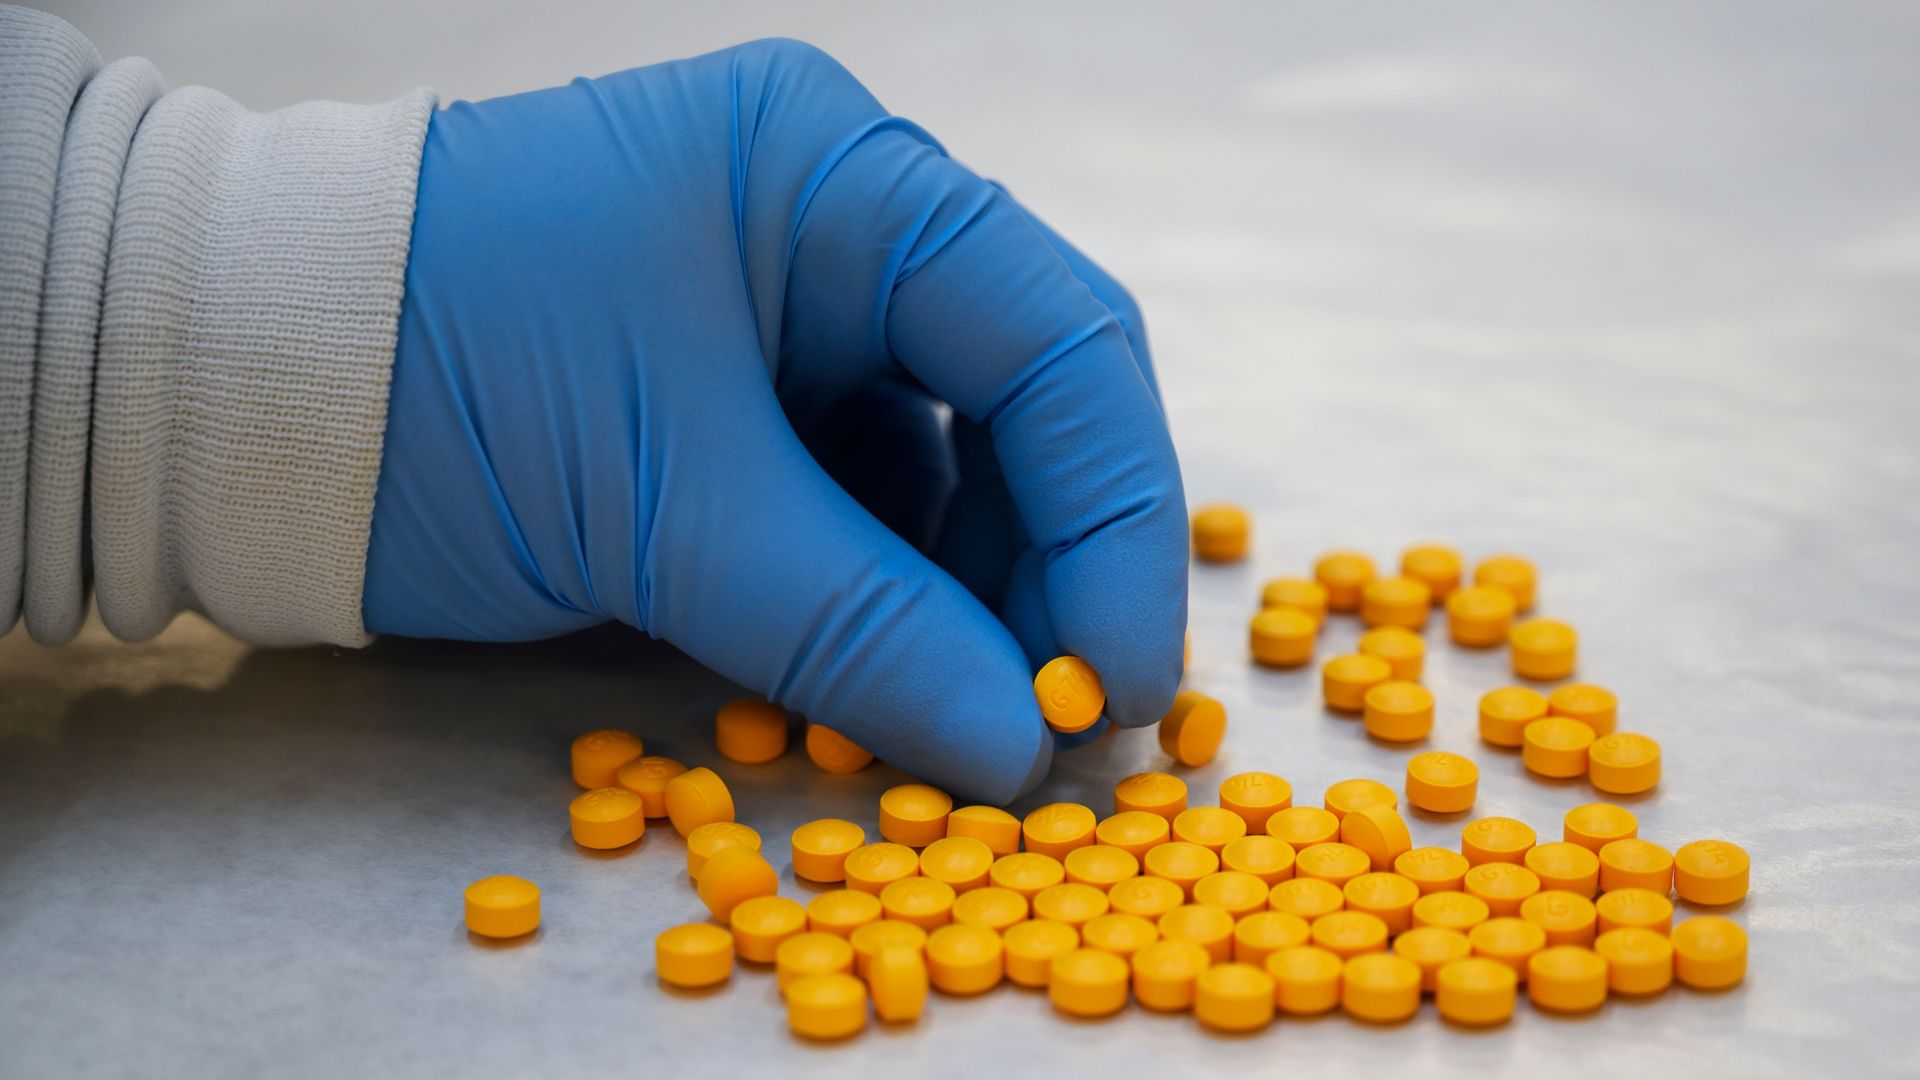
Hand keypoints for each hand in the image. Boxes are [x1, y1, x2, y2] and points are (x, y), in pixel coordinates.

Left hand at [363, 40, 1186, 802]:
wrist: (219, 396)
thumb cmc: (430, 380)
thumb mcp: (660, 509)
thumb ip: (858, 631)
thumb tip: (1017, 750)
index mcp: (834, 176)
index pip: (1055, 340)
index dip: (1116, 521)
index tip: (1113, 682)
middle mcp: (835, 230)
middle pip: (1025, 407)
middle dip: (1052, 571)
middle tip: (1057, 725)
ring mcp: (787, 323)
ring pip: (952, 472)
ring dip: (972, 603)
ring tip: (967, 723)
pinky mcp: (739, 413)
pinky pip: (863, 511)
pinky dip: (888, 605)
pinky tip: (888, 687)